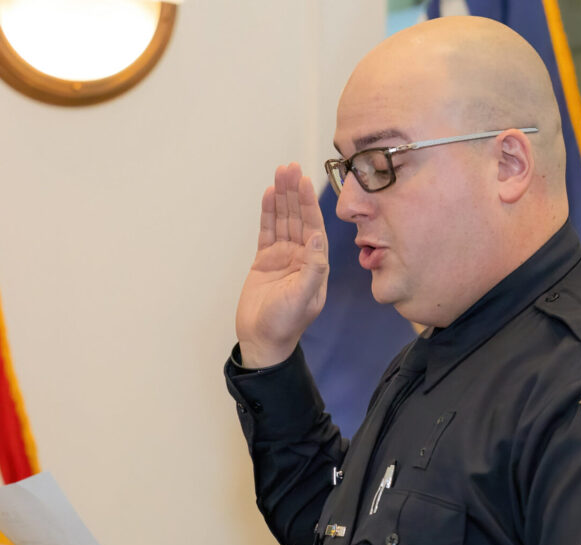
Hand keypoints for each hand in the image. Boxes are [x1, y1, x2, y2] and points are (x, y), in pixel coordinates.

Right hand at [235, 163, 328, 367]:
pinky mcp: (265, 260)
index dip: (309, 204)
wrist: (262, 340)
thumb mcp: (303, 298)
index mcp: (316, 265)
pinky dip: (268, 213)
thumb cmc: (285, 324)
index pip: (314, 227)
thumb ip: (312, 268)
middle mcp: (302, 257)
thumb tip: (318, 237)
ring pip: (283, 220)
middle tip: (290, 167)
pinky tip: (269, 194)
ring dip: (282, 197)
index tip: (305, 182)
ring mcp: (283, 257)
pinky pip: (267, 231)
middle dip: (295, 193)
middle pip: (298, 218)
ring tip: (280, 172)